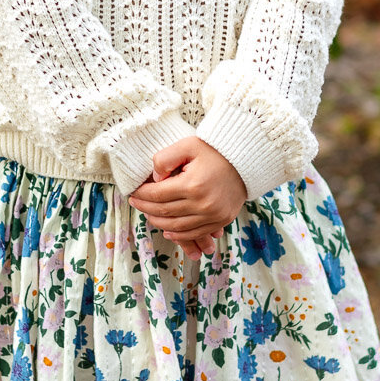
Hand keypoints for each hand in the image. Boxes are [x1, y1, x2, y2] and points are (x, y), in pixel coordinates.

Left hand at [127, 137, 247, 258]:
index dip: (142, 195)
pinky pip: (194, 233)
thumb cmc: (215, 151)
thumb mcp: (188, 145)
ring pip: (176, 227)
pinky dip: (177, 235)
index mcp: (192, 184)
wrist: (245, 161)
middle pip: (164, 212)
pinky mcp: (220, 221)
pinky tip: (166, 230)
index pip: (157, 195)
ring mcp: (212, 215)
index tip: (134, 192)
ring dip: (158, 222)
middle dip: (145, 208)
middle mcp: (202, 204)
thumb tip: (155, 179)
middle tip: (135, 203)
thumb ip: (165, 158)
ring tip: (148, 214)